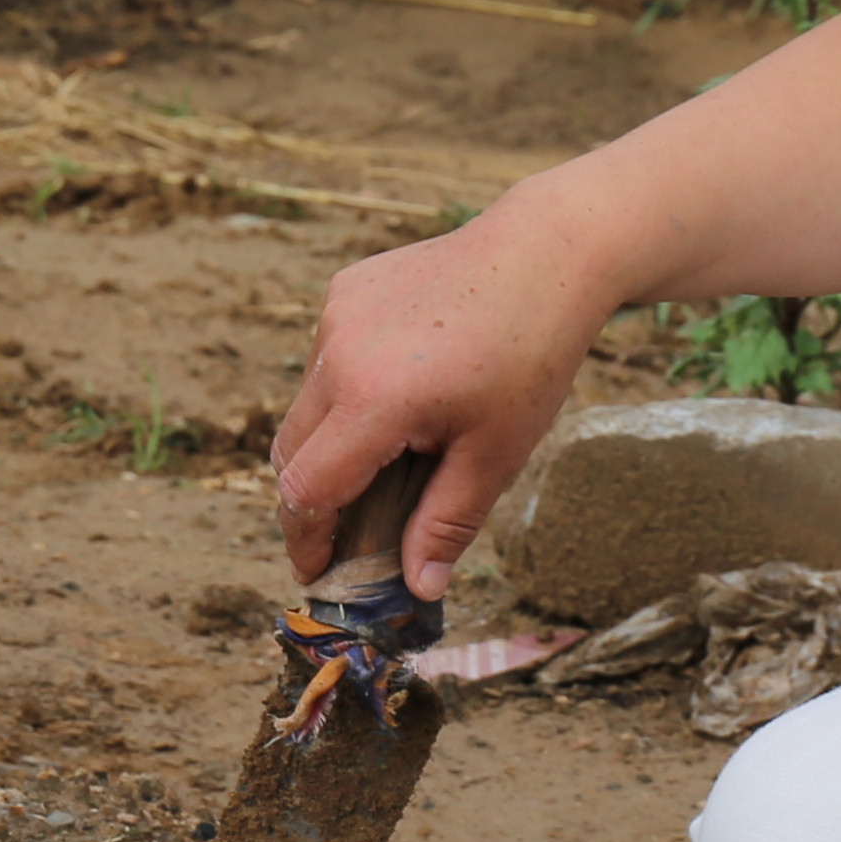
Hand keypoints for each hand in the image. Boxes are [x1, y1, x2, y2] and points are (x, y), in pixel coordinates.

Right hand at [269, 193, 624, 598]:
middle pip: (293, 450)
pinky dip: (349, 389)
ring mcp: (337, 314)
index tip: (318, 570)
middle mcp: (339, 352)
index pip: (306, 489)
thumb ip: (446, 523)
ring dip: (334, 440)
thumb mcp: (496, 453)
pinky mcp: (345, 289)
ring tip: (394, 453)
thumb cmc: (531, 356)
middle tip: (351, 530)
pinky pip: (328, 358)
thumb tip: (418, 588)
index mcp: (374, 400)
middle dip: (314, 497)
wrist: (548, 252)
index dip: (307, 539)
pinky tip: (406, 384)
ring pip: (308, 404)